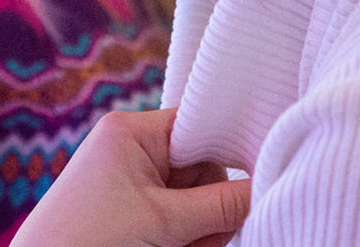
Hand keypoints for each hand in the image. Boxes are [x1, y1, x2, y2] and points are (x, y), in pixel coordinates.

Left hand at [10, 108, 249, 246]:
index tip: (260, 173)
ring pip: (194, 199)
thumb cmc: (90, 239)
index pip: (200, 124)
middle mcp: (131, 148)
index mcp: (131, 131)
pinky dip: (186, 238)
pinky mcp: (131, 210)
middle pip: (202, 168)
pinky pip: (178, 217)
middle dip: (211, 205)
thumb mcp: (164, 222)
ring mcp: (131, 181)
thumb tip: (269, 187)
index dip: (230, 149)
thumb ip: (222, 206)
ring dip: (201, 228)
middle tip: (204, 235)